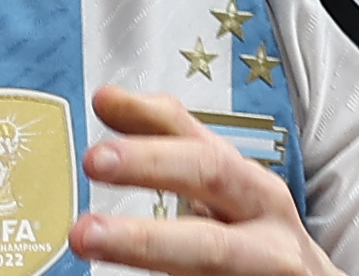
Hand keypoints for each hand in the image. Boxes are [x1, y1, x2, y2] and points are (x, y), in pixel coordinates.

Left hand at [70, 88, 340, 275]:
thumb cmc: (256, 235)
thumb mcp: (221, 186)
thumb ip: (167, 143)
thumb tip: (106, 99)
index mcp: (250, 186)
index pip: (198, 139)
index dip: (149, 120)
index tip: (100, 102)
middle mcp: (266, 221)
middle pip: (211, 178)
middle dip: (151, 166)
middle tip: (91, 162)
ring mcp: (271, 267)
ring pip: (211, 250)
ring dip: (145, 242)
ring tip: (87, 239)